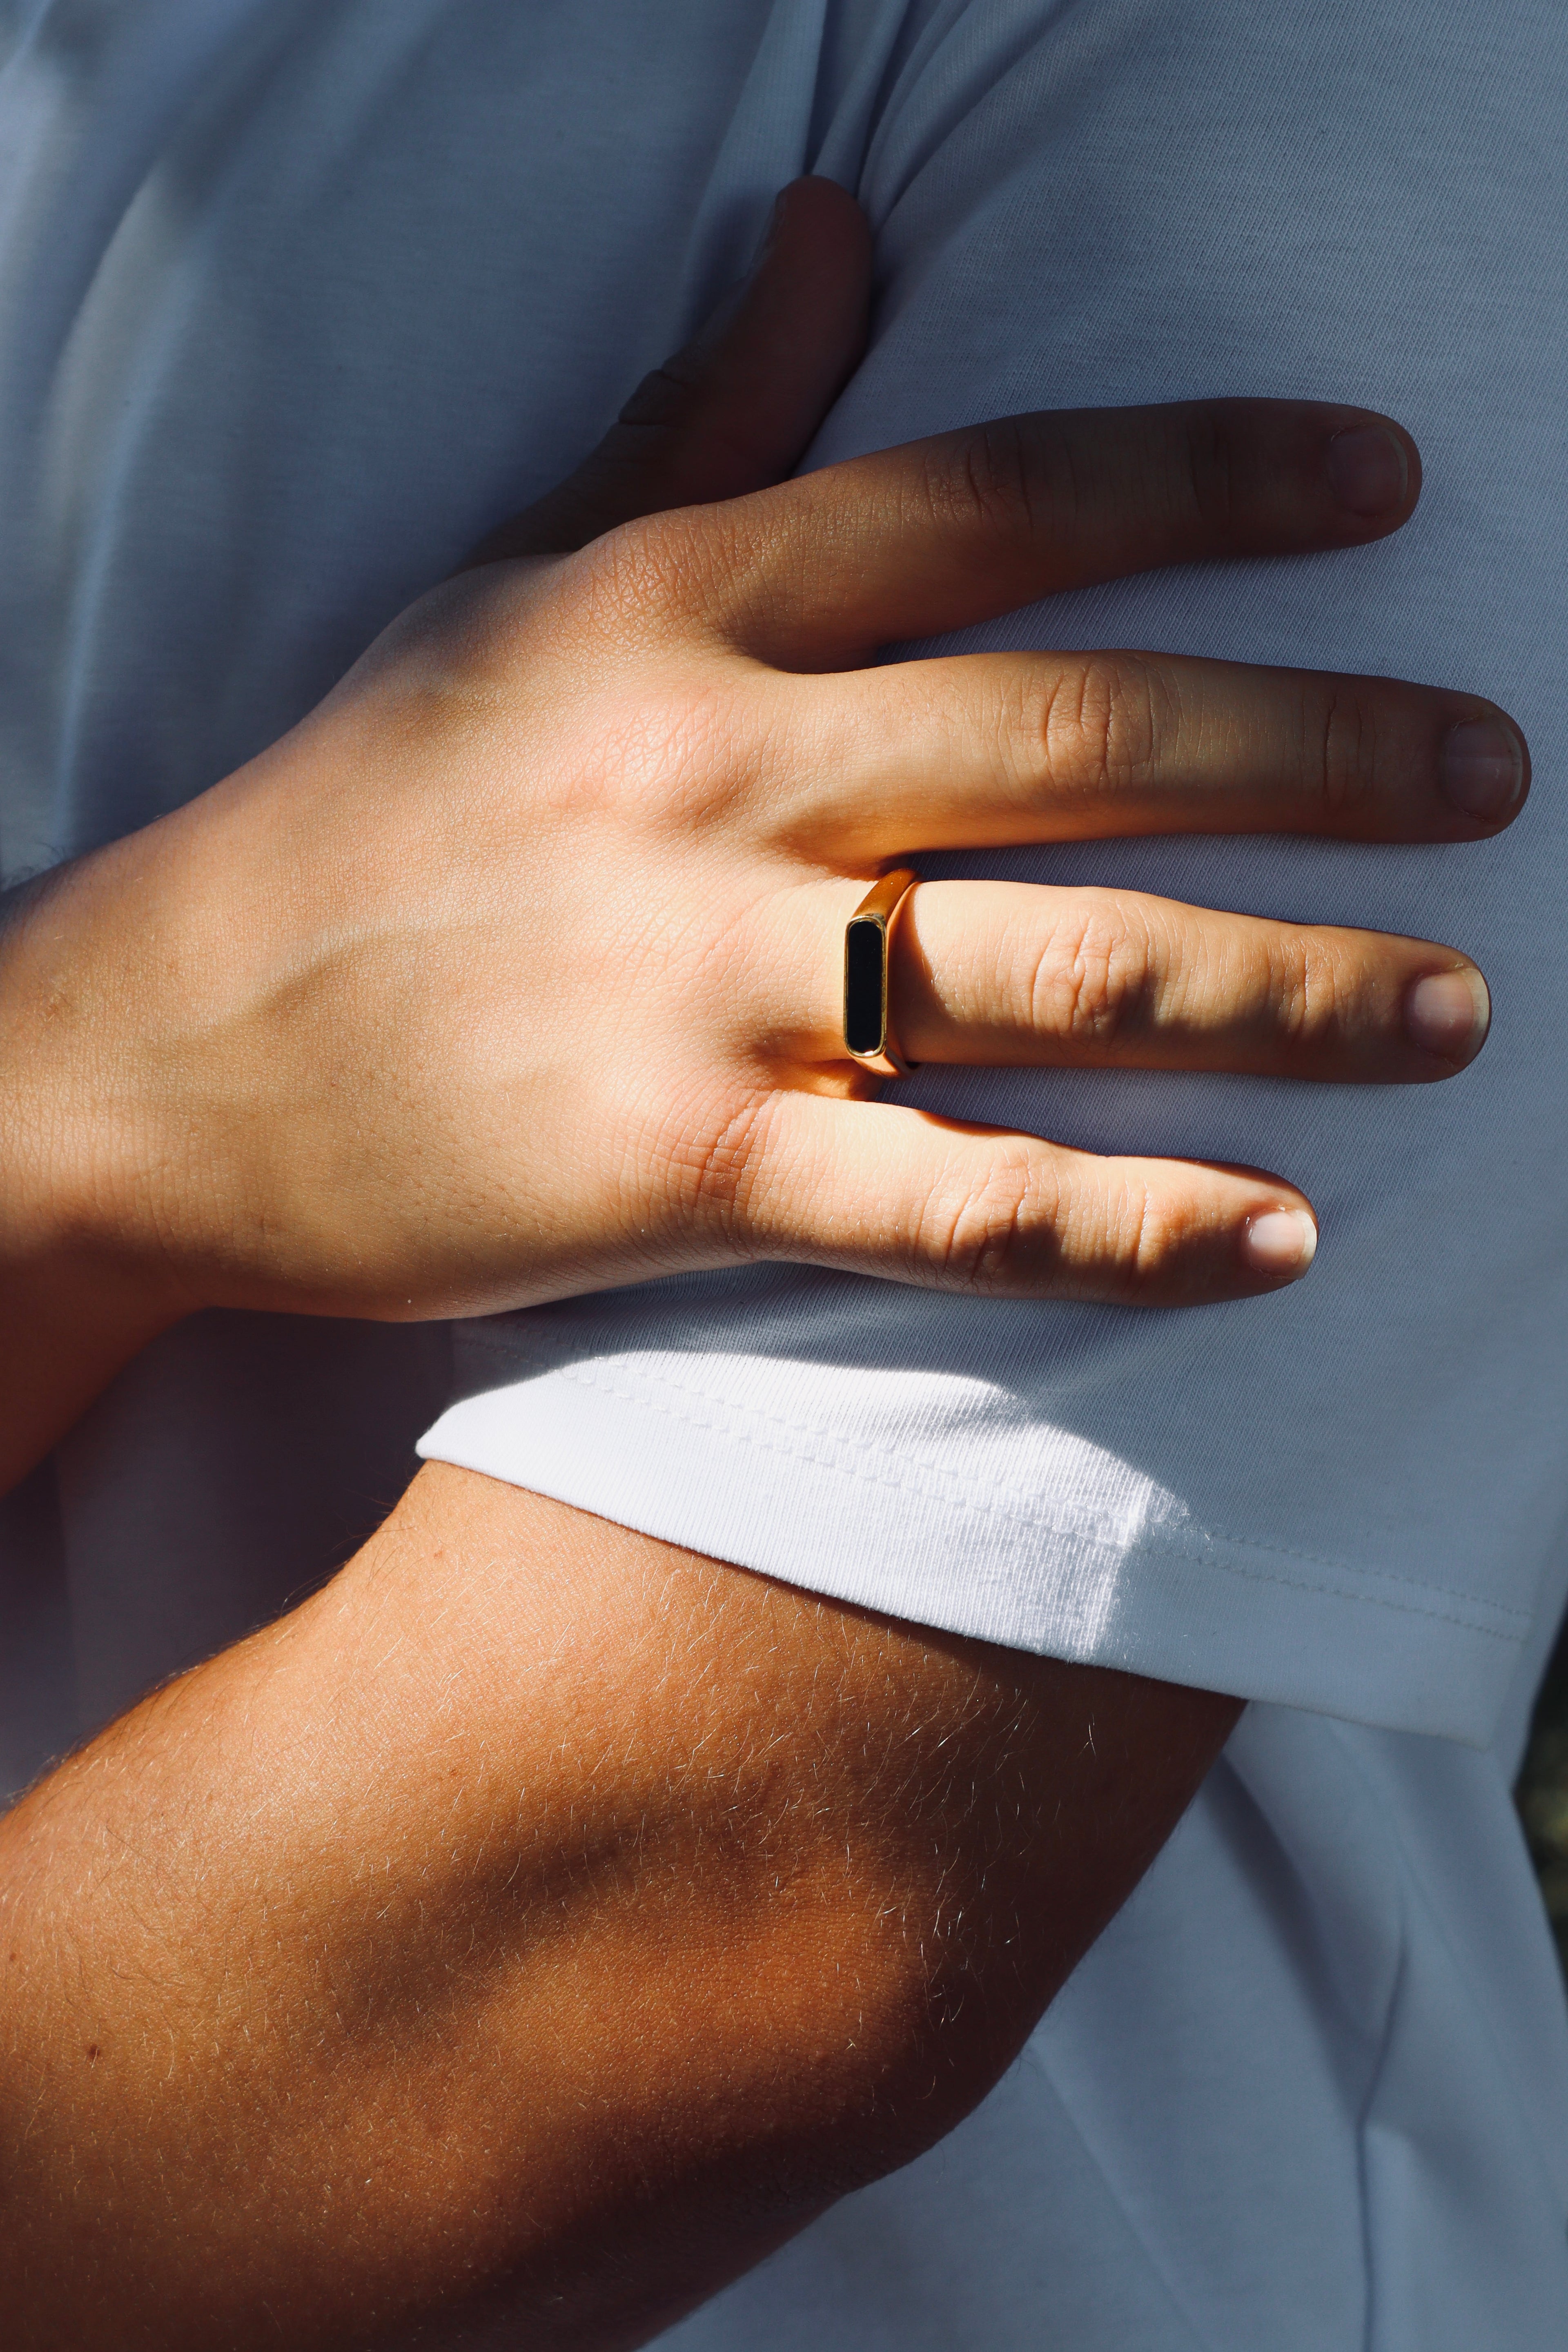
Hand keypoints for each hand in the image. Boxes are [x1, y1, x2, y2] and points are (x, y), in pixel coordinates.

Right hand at [0, 182, 1524, 1479]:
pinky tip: (1280, 1234)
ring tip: (1461, 1008)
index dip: (1213, 473)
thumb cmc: (357, 813)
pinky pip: (952, 1201)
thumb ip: (698, 422)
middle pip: (1083, 734)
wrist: (162, 1052)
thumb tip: (833, 226)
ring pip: (1059, 970)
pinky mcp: (676, 1170)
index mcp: (673, 608)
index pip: (999, 496)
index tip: (1387, 480)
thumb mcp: (513, 586)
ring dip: (1292, 989)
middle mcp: (706, 772)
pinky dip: (1126, 1225)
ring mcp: (696, 978)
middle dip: (1321, 746)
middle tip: (1495, 767)